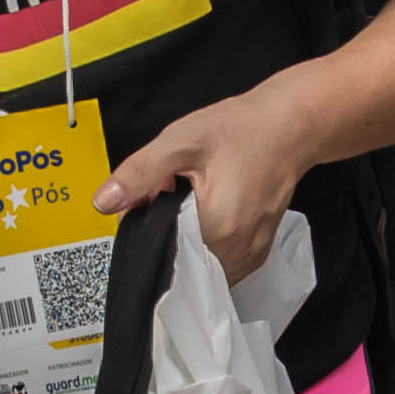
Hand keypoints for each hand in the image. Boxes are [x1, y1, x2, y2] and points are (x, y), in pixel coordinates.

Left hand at [94, 93, 316, 280]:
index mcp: (215, 227)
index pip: (157, 247)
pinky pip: (218, 266)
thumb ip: (140, 173)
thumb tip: (103, 202)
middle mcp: (235, 252)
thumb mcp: (182, 140)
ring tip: (194, 202)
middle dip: (165, 232)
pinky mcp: (257, 254)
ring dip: (185, 242)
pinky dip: (204, 248)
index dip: (144, 224)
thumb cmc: (239, 129)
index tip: (150, 197)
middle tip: (173, 192)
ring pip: (197, 266)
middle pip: (177, 259)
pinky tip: (206, 217)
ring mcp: (249, 257)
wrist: (290, 127)